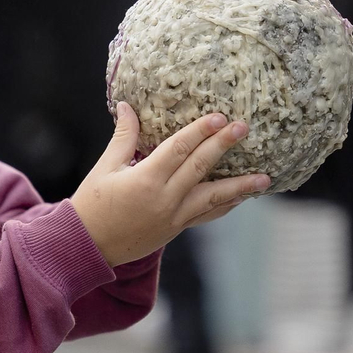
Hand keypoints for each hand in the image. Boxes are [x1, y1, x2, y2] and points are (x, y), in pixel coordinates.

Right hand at [71, 103, 270, 265]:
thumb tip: (126, 106)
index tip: (219, 117)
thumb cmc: (92, 205)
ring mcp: (173, 217)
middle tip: (244, 128)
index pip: (179, 149)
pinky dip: (225, 205)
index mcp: (145, 179)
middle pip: (201, 168)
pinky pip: (207, 216)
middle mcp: (164, 199)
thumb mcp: (105, 168)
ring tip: (264, 179)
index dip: (200, 131)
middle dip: (224, 146)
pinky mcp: (176, 229)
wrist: (87, 247)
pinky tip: (241, 196)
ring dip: (240, 187)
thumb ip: (123, 137)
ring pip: (213, 198)